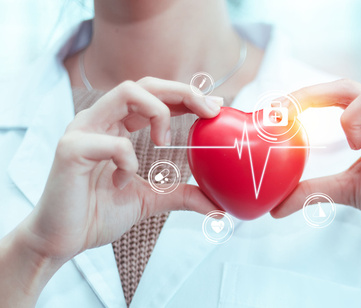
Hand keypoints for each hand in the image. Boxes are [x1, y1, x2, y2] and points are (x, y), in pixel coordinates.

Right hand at [22, 77, 222, 261]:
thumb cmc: (97, 214)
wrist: (62, 240)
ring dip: (158, 112)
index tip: (214, 107)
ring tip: (164, 141)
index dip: (185, 95)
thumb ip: (181, 195)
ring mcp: (82, 130)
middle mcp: (98, 120)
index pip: (153, 95)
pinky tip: (121, 182)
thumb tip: (217, 207)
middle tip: (208, 111)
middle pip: (144, 84)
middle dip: (182, 91)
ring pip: (127, 92)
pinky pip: (113, 142)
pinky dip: (128, 161)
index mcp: (114, 125)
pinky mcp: (71, 150)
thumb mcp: (150, 200)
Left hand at [270, 79, 360, 252]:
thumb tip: (275, 207)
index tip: (278, 108)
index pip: (345, 90)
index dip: (311, 93)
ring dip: (352, 122)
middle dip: (318, 96)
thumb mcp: (347, 190)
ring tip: (354, 147)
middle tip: (291, 116)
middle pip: (359, 85)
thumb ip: (315, 189)